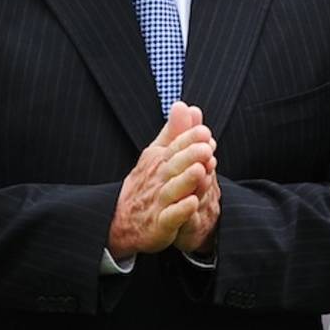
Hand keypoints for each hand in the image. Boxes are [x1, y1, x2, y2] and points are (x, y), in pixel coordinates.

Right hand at [108, 103, 216, 259]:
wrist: (123, 223)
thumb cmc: (146, 185)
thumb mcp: (157, 155)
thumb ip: (173, 132)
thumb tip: (184, 105)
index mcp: (159, 161)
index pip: (175, 147)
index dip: (189, 140)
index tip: (205, 131)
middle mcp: (158, 179)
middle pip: (174, 165)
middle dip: (189, 155)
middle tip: (206, 147)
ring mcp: (158, 202)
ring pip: (173, 189)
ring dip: (186, 180)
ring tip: (200, 170)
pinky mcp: (160, 224)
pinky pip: (170, 217)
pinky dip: (180, 211)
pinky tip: (192, 203)